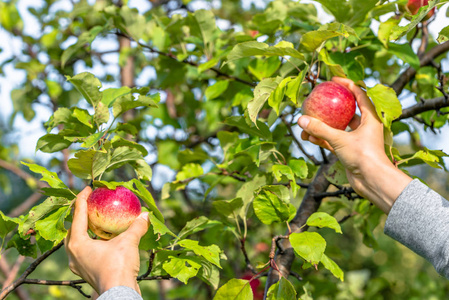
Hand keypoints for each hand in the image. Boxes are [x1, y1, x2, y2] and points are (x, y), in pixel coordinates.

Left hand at [65, 187, 148, 294]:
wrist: (119, 293)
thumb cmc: (118, 266)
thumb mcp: (128, 242)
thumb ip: (136, 226)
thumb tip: (145, 214)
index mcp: (77, 243)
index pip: (77, 215)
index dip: (82, 199)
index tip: (87, 189)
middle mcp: (74, 254)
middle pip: (73, 230)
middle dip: (79, 216)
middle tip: (89, 205)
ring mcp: (79, 265)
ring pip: (78, 243)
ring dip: (86, 231)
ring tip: (96, 222)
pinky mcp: (88, 272)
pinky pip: (87, 252)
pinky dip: (93, 243)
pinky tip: (104, 240)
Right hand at [297, 77, 411, 212]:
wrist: (372, 181)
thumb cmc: (363, 156)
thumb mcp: (340, 140)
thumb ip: (320, 129)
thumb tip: (301, 120)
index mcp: (370, 118)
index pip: (360, 94)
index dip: (347, 85)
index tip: (334, 79)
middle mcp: (364, 126)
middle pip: (346, 110)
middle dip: (332, 106)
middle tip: (319, 98)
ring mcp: (356, 139)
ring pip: (337, 127)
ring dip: (323, 125)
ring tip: (307, 123)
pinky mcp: (349, 150)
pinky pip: (333, 140)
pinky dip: (322, 138)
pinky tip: (309, 137)